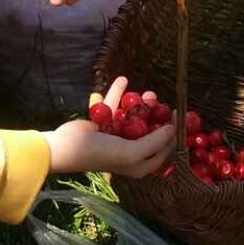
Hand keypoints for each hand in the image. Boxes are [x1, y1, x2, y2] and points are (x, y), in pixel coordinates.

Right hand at [43, 77, 175, 179]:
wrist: (66, 147)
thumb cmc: (101, 153)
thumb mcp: (133, 152)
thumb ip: (155, 141)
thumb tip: (172, 129)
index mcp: (139, 164)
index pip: (163, 149)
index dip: (172, 134)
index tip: (177, 115)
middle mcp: (129, 152)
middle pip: (149, 131)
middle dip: (156, 116)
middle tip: (160, 101)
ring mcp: (116, 137)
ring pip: (133, 117)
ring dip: (139, 104)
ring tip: (146, 93)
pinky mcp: (103, 124)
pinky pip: (115, 107)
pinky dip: (118, 94)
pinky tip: (123, 80)